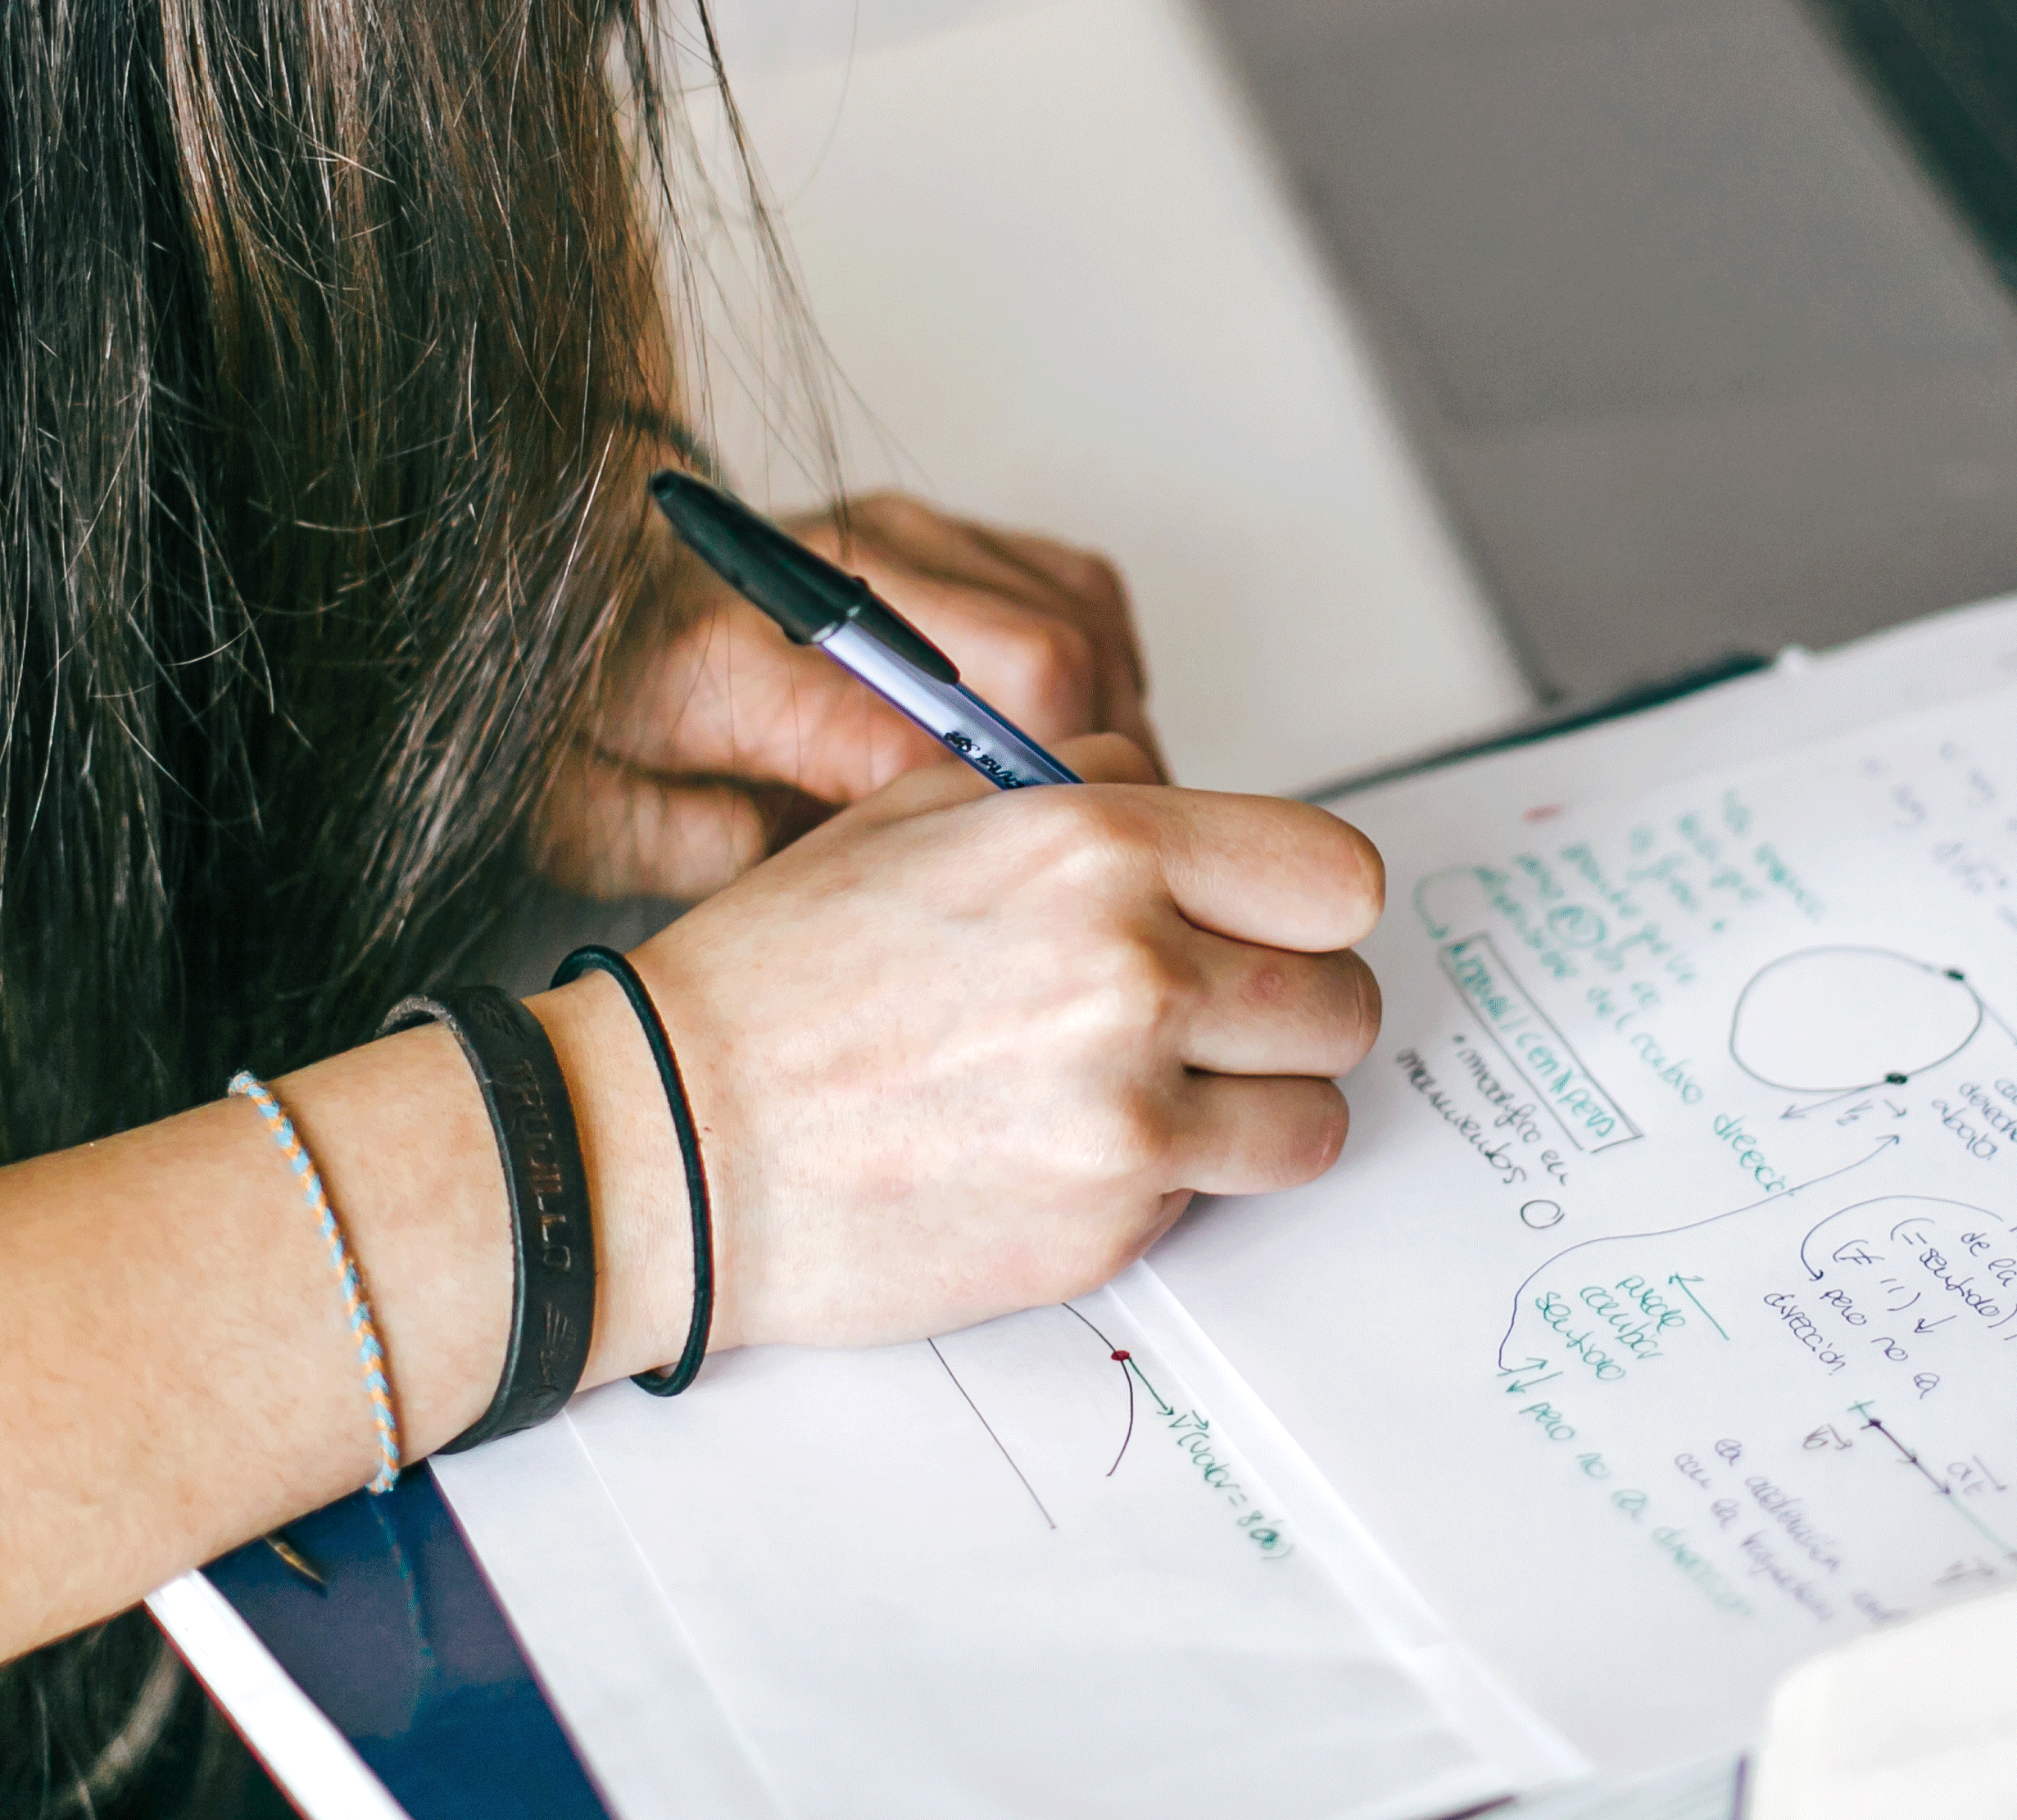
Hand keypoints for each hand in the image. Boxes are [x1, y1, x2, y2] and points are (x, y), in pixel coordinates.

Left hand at [542, 490, 1159, 899]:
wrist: (557, 581)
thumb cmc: (576, 719)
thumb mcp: (586, 820)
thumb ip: (700, 852)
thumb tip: (834, 867)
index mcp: (726, 650)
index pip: (908, 739)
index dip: (989, 831)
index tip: (1013, 903)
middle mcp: (829, 568)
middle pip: (1038, 659)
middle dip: (1082, 783)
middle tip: (1075, 878)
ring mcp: (893, 532)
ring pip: (1080, 619)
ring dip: (1108, 727)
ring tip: (1079, 821)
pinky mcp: (933, 524)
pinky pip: (1078, 587)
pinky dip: (1107, 669)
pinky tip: (1070, 740)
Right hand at [617, 734, 1382, 1352]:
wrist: (674, 1141)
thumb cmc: (777, 980)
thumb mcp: (919, 813)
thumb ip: (1080, 791)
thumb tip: (1178, 797)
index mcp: (1098, 847)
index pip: (1334, 877)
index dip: (1310, 906)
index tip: (1276, 927)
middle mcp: (1132, 972)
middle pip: (1342, 1001)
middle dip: (1294, 1012)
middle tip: (1222, 1020)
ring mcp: (1126, 1110)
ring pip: (1314, 1118)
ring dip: (1261, 1110)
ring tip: (1169, 1096)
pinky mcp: (1105, 1225)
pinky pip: (1216, 1198)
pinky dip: (1174, 1183)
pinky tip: (1077, 1152)